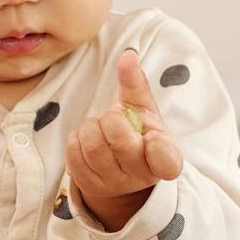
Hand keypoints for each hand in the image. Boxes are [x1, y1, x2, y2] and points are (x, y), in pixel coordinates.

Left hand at [63, 50, 185, 231]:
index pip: (166, 161)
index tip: (151, 135)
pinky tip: (88, 138)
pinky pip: (73, 152)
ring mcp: (114, 184)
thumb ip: (137, 83)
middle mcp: (141, 177)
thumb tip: (128, 55)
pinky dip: (77, 137)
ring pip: (92, 146)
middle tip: (116, 117)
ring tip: (102, 128)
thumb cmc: (138, 132)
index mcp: (165, 158)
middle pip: (120, 141)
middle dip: (112, 119)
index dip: (158, 149)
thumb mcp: (144, 110)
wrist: (119, 166)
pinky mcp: (88, 185)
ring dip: (92, 126)